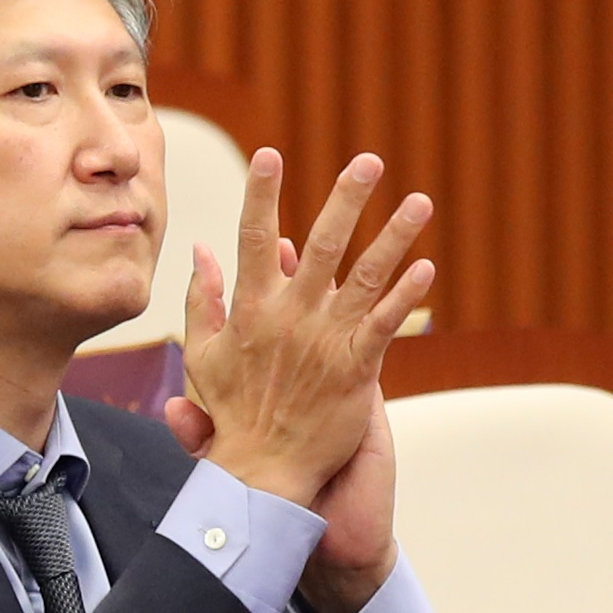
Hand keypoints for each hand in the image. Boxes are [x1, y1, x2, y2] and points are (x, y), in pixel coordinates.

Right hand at [172, 148, 432, 609]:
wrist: (261, 470)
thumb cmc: (229, 408)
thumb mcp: (202, 350)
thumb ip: (201, 297)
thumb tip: (200, 249)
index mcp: (250, 307)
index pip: (255, 238)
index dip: (262, 194)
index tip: (270, 155)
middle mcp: (290, 316)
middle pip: (322, 244)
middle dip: (346, 199)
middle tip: (369, 161)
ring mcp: (325, 340)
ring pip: (364, 276)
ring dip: (393, 236)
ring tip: (419, 201)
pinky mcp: (356, 370)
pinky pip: (385, 325)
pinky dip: (405, 295)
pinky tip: (426, 267)